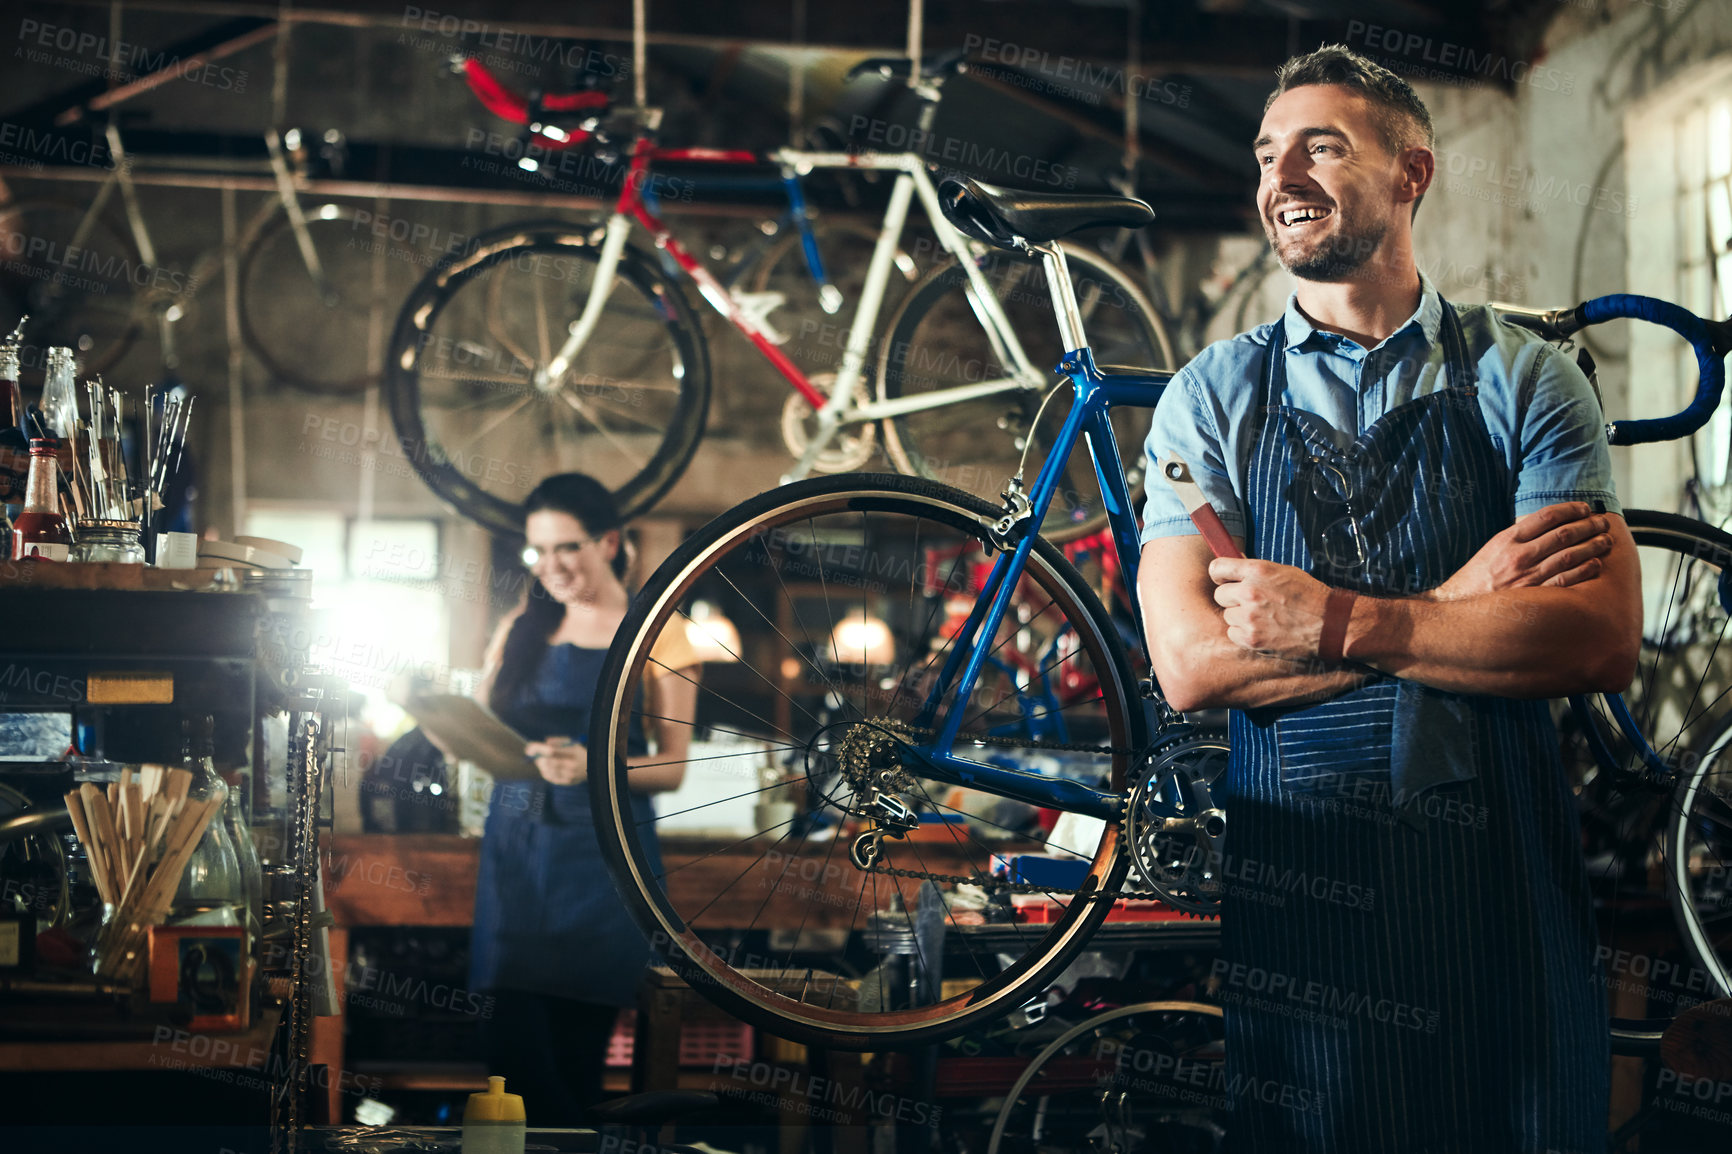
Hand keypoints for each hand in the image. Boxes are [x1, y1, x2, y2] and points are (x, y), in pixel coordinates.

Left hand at [525, 736, 585, 784]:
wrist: (591, 768)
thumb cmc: (578, 753)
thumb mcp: (572, 743)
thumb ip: (558, 741)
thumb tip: (545, 742)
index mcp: (573, 752)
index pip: (551, 750)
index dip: (538, 749)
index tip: (529, 748)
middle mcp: (572, 764)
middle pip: (548, 762)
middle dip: (538, 758)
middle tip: (533, 755)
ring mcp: (569, 775)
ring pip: (548, 771)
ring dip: (540, 765)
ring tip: (540, 760)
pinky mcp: (567, 782)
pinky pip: (550, 778)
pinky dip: (544, 772)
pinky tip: (545, 768)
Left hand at [1209, 557, 1331, 660]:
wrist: (1331, 624)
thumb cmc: (1310, 596)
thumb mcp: (1284, 572)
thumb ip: (1256, 571)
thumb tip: (1234, 568)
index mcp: (1258, 571)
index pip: (1217, 568)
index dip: (1219, 574)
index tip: (1223, 579)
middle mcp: (1250, 592)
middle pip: (1220, 595)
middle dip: (1232, 598)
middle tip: (1251, 603)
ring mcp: (1249, 617)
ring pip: (1228, 616)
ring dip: (1240, 617)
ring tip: (1263, 618)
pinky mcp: (1251, 638)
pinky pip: (1233, 633)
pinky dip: (1244, 634)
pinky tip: (1263, 630)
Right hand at [1431, 502, 1611, 600]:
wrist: (1460, 607)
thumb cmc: (1478, 578)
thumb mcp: (1492, 549)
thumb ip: (1518, 537)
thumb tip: (1549, 524)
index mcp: (1507, 540)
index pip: (1546, 517)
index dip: (1570, 509)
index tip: (1584, 508)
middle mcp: (1518, 556)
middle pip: (1563, 534)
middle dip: (1588, 525)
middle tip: (1602, 522)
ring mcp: (1528, 577)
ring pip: (1569, 556)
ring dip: (1592, 546)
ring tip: (1605, 540)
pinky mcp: (1535, 596)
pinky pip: (1566, 580)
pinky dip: (1584, 570)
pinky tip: (1596, 564)